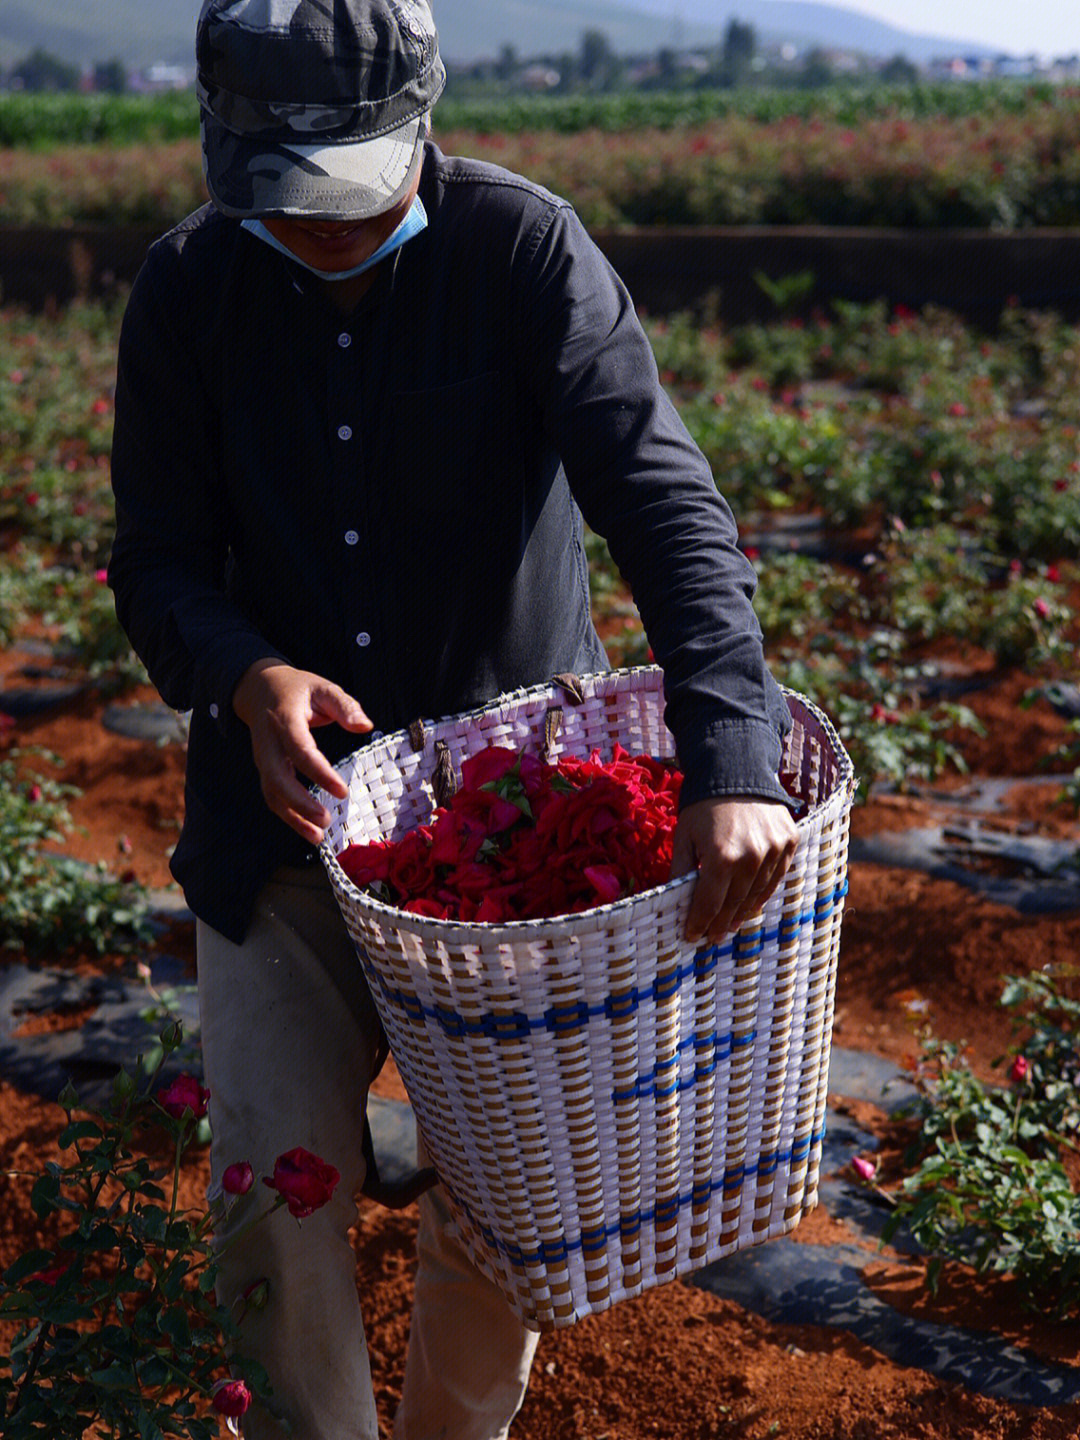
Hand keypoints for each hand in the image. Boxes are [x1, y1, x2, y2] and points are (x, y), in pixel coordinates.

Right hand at [233, 659, 371, 843]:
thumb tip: (365, 726)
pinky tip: (309, 830)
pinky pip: (272, 796)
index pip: (300, 749)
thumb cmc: (296, 689)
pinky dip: (288, 816)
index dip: (319, 773)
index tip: (341, 791)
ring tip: (318, 836)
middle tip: (326, 819)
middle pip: (277, 777)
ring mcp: (263, 757)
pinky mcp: (265, 769)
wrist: (258, 688)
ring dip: (292, 817)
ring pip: (271, 792)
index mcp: (284, 718)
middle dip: (300, 802)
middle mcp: (268, 742)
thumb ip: (345, 706)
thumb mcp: (323, 687)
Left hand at [670, 797, 798, 945]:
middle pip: (734, 904)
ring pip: (757, 895)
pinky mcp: (789, 842)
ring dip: (742, 913)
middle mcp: (751, 858)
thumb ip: (680, 870)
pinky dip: (763, 892)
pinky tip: (751, 903)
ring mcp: (773, 851)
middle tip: (712, 937)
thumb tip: (673, 900)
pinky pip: (776, 878)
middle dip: (720, 923)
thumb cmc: (703, 804)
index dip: (699, 923)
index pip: (709, 904)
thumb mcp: (683, 835)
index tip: (692, 936)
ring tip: (730, 924)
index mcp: (720, 857)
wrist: (736, 769)